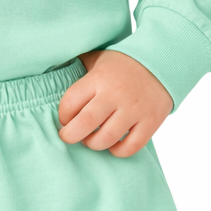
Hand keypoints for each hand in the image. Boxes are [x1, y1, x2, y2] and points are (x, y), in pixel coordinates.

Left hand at [57, 49, 172, 157]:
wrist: (162, 61)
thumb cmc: (123, 64)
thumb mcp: (97, 58)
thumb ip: (76, 66)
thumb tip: (48, 71)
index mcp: (98, 79)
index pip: (69, 104)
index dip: (62, 117)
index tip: (64, 120)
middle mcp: (115, 95)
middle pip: (85, 124)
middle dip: (71, 136)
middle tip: (69, 137)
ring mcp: (134, 110)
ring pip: (106, 139)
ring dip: (93, 144)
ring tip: (92, 139)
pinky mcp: (151, 122)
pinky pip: (130, 147)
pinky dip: (118, 151)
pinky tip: (113, 144)